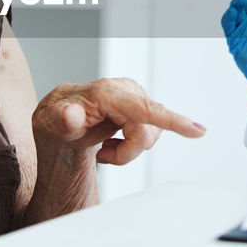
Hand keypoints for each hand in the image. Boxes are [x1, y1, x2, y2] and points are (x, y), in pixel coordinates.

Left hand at [32, 78, 205, 164]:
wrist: (59, 118)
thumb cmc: (55, 120)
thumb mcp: (49, 123)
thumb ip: (60, 119)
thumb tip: (70, 114)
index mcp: (105, 92)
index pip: (143, 109)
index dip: (171, 121)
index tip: (197, 131)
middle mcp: (125, 90)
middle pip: (146, 131)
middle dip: (126, 152)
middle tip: (102, 156)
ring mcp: (135, 98)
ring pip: (150, 135)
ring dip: (127, 151)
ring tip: (102, 148)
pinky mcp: (141, 107)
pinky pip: (149, 134)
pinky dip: (130, 147)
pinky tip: (111, 141)